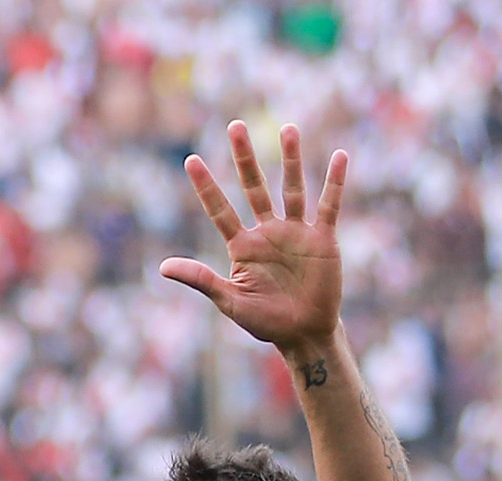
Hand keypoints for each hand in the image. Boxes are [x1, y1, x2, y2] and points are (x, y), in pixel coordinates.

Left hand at [160, 123, 346, 358]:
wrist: (303, 333)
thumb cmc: (265, 321)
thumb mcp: (230, 302)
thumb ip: (201, 280)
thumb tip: (163, 266)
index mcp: (242, 246)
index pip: (219, 210)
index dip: (206, 186)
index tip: (191, 160)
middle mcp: (267, 231)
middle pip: (253, 187)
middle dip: (244, 158)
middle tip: (234, 126)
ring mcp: (295, 231)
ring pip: (291, 188)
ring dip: (291, 159)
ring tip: (288, 129)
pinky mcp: (322, 238)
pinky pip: (329, 205)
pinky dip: (334, 183)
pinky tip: (338, 157)